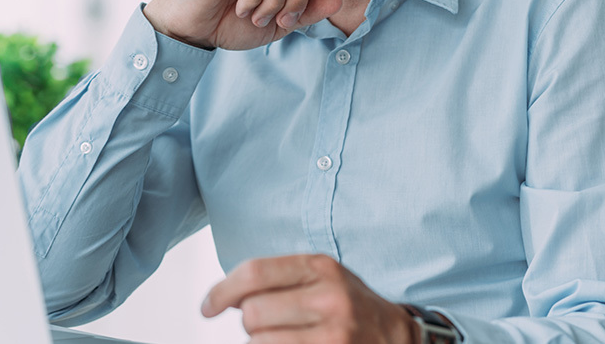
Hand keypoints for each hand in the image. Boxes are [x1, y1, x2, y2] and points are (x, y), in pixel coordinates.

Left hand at [201, 254, 417, 343]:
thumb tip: (225, 296)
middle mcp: (329, 299)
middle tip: (270, 323)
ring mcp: (332, 335)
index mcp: (321, 267)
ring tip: (285, 338)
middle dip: (251, 322)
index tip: (208, 307)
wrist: (397, 337)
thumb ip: (279, 278)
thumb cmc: (349, 304)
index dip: (221, 291)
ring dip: (262, 343)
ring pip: (259, 342)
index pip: (253, 273)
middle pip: (252, 313)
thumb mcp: (323, 276)